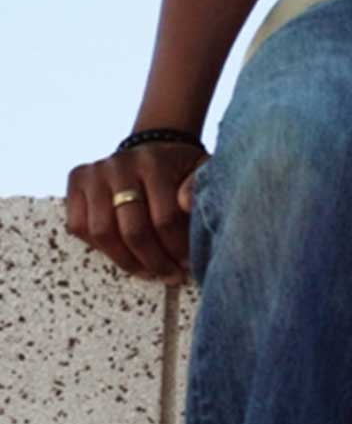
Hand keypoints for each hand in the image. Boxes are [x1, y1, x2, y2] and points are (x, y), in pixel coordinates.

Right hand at [65, 142, 205, 282]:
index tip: (187, 264)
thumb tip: (186, 203)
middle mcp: (120, 165)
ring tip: (148, 272)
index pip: (165, 218)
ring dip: (127, 261)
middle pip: (133, 229)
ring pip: (103, 233)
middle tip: (170, 276)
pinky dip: (100, 248)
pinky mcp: (77, 179)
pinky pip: (79, 226)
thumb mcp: (201, 171)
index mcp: (154, 163)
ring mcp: (95, 173)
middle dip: (154, 261)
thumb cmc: (181, 169)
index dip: (177, 248)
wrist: (154, 147)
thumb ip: (200, 186)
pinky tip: (124, 256)